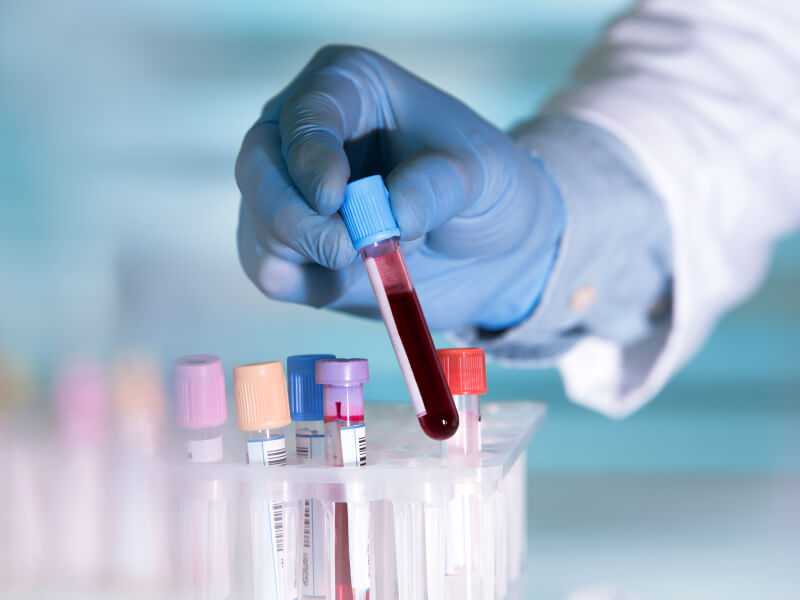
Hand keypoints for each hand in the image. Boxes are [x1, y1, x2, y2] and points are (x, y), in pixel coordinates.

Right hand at [235, 45, 563, 329]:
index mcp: (347, 88)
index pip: (306, 112)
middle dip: (295, 217)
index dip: (309, 155)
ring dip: (308, 254)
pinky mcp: (291, 246)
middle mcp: (303, 134)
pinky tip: (348, 280)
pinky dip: (304, 285)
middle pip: (258, 167)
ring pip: (259, 224)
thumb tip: (389, 216)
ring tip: (370, 259)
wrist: (491, 247)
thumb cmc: (486, 189)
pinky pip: (268, 270)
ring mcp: (290, 192)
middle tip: (346, 249)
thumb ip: (438, 185)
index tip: (333, 198)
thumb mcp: (483, 173)